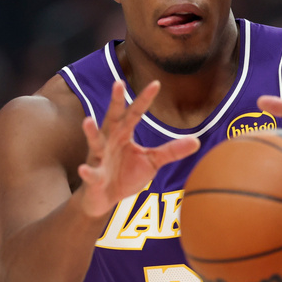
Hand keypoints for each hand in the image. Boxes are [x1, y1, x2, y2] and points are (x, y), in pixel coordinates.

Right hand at [78, 80, 198, 216]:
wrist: (104, 199)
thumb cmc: (126, 175)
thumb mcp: (152, 161)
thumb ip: (171, 151)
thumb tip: (197, 141)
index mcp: (124, 134)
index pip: (135, 113)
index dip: (145, 99)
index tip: (156, 83)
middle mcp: (109, 141)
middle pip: (112, 118)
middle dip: (115, 102)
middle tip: (118, 83)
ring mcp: (99, 158)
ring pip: (95, 142)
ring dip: (91, 132)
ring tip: (87, 121)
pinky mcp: (93, 177)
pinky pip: (90, 174)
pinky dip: (87, 172)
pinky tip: (83, 169)